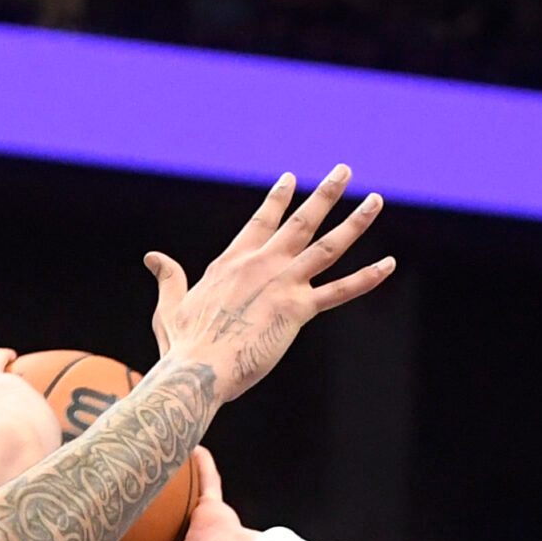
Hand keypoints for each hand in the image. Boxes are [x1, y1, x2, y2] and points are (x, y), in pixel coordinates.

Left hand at [129, 448, 249, 540]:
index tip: (118, 536)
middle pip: (164, 524)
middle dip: (151, 512)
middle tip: (129, 493)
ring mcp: (199, 526)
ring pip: (184, 500)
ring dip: (175, 486)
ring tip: (155, 467)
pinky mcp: (212, 508)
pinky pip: (208, 482)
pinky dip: (204, 466)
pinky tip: (193, 450)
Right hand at [149, 166, 392, 403]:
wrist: (198, 369)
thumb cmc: (182, 345)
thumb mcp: (170, 305)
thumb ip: (169, 278)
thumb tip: (153, 257)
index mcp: (232, 262)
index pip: (261, 221)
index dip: (278, 199)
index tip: (291, 179)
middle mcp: (261, 263)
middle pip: (301, 221)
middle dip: (326, 193)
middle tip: (344, 170)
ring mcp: (282, 282)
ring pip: (328, 245)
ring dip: (355, 221)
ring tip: (376, 200)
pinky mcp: (298, 309)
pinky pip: (339, 291)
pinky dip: (366, 278)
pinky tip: (388, 265)